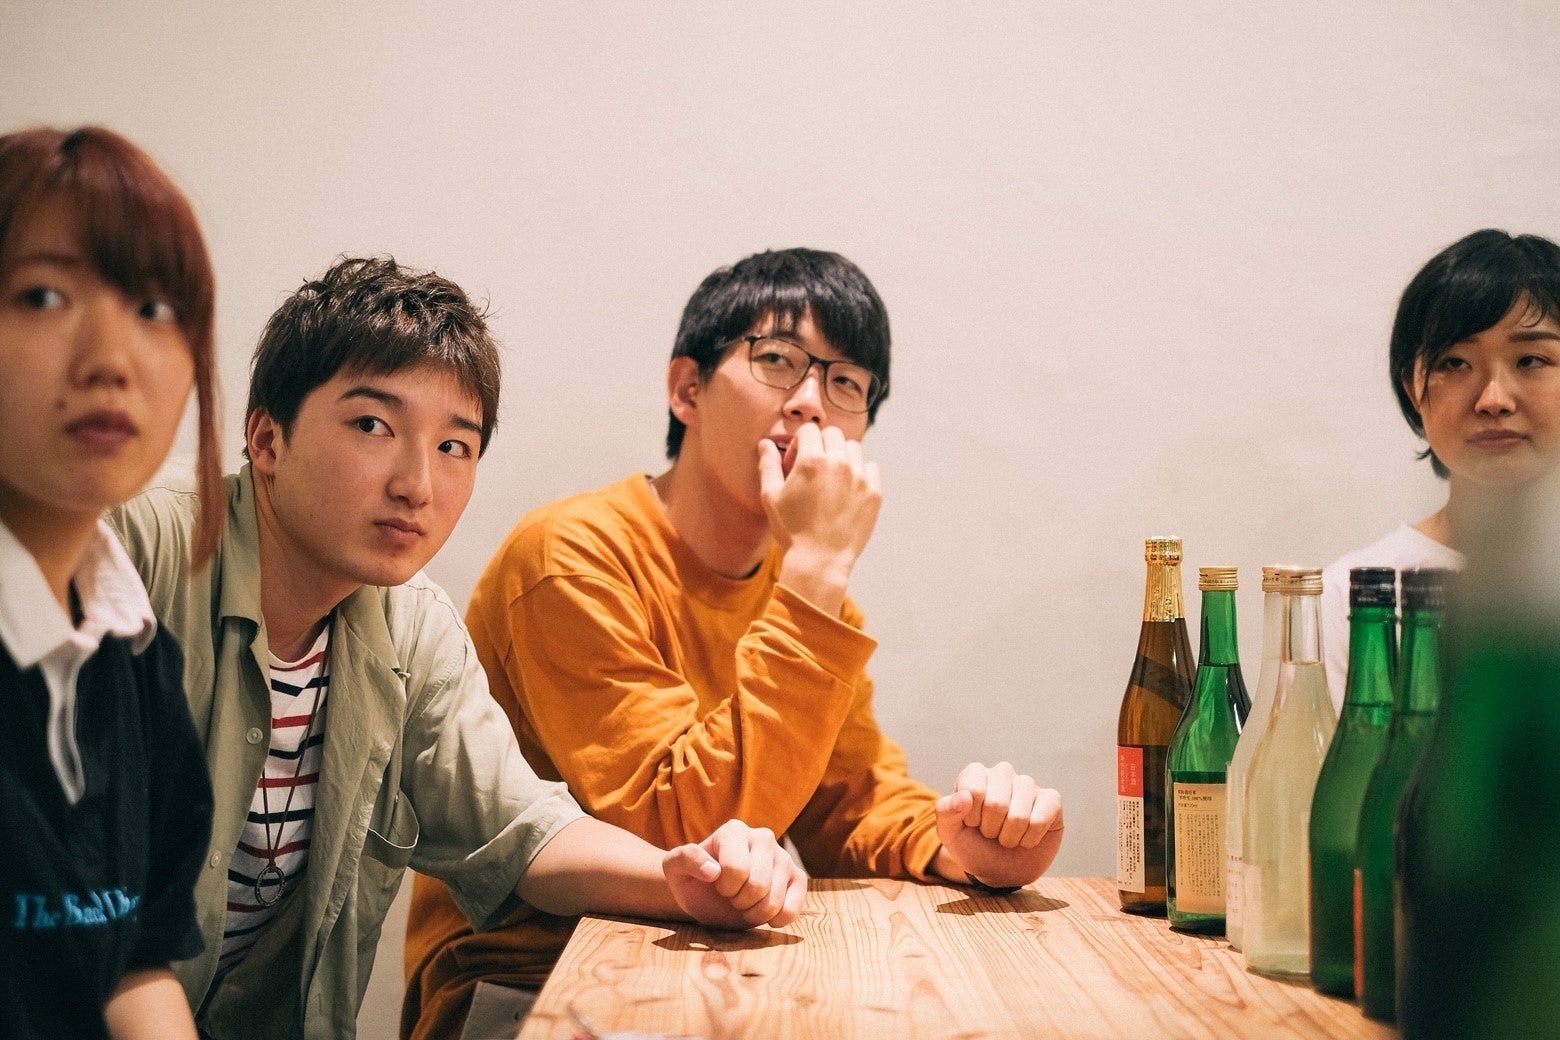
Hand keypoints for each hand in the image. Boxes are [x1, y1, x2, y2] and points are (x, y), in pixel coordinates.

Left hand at [663, 819, 807, 929]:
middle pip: (758, 885)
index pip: (736, 869)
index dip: (724, 887)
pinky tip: (766, 915)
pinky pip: (795, 907)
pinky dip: (778, 919)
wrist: (707, 895)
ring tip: (745, 904)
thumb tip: (712, 870)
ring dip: (754, 913)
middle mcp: (763, 837)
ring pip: (775, 899)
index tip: (716, 884)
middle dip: (739, 901)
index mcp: (734, 831)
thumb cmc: (691, 879)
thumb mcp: (674, 868)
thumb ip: (685, 860)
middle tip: (731, 897)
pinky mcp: (797, 878)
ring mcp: (783, 857)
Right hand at [760, 422, 881, 613]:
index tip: (795, 463)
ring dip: (841, 456)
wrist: (819, 561)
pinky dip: (860, 473)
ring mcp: (860, 477)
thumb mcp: (771, 496)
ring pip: (853, 448)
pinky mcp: (874, 493)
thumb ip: (769, 465)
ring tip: (831, 479)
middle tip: (813, 469)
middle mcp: (839, 463)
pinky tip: (847, 490)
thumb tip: (765, 443)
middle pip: (833, 434)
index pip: (809, 430)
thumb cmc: (791, 530)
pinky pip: (871, 468)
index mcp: (812, 460)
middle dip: (821, 445)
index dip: (799, 443)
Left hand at [934, 761, 1064, 890]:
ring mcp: (1028, 784)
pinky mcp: (1052, 800)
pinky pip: (1041, 819)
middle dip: (991, 829)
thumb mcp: (950, 834)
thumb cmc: (973, 846)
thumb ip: (946, 813)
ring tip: (1007, 836)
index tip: (972, 824)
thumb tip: (964, 796)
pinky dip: (1030, 839)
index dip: (972, 818)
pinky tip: (1027, 838)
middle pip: (996, 804)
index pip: (973, 791)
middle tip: (991, 833)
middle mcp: (1002, 773)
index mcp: (975, 774)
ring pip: (1020, 815)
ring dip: (1010, 837)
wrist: (999, 870)